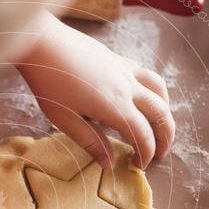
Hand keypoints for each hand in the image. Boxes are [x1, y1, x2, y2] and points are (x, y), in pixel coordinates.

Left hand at [17, 12, 173, 168]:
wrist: (43, 43)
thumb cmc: (49, 83)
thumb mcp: (65, 120)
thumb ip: (91, 141)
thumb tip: (109, 163)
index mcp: (115, 106)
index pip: (143, 135)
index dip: (146, 154)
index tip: (139, 165)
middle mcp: (127, 87)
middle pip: (160, 114)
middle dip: (165, 137)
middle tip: (159, 154)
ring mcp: (126, 70)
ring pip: (160, 91)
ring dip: (165, 112)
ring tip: (159, 127)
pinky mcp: (120, 59)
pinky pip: (148, 76)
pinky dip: (155, 92)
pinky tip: (145, 98)